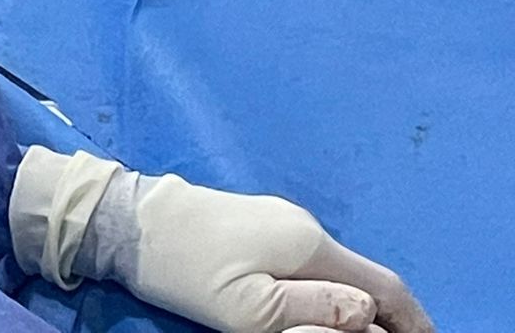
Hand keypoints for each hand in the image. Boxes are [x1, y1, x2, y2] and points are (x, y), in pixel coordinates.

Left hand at [10, 151, 434, 332]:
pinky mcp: (257, 226)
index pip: (383, 286)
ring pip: (335, 273)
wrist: (130, 221)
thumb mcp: (253, 308)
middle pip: (363, 280)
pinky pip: (308, 265)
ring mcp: (279, 221)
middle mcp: (303, 227)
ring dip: (354, 308)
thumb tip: (370, 316)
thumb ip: (316, 311)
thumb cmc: (189, 268)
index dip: (413, 322)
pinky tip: (321, 314)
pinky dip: (326, 294)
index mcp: (309, 245)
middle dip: (384, 319)